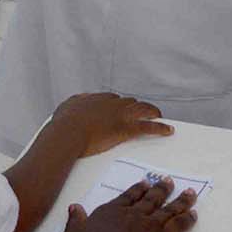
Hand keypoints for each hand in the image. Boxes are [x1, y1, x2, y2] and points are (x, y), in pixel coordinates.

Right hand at [48, 92, 174, 154]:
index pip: (114, 99)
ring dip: (152, 113)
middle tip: (143, 112)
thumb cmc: (64, 124)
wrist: (67, 133)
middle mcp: (112, 104)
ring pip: (143, 110)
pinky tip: (167, 130)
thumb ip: (75, 103)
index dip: (120, 104)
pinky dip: (160, 128)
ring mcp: (121, 115)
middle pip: (131, 102)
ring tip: (158, 116)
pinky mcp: (126, 129)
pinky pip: (148, 127)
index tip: (122, 108)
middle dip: (138, 107)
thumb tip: (76, 102)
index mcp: (98, 99)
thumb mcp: (67, 107)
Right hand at [60, 177, 197, 231]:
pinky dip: (187, 219)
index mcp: (111, 212)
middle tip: (169, 181)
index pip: (127, 196)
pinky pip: (178, 225)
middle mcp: (132, 214)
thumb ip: (75, 222)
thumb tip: (75, 207)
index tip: (146, 183)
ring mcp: (149, 226)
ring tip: (189, 192)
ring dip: (180, 200)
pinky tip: (193, 214)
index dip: (138, 189)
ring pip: (168, 208)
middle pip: (151, 198)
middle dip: (161, 189)